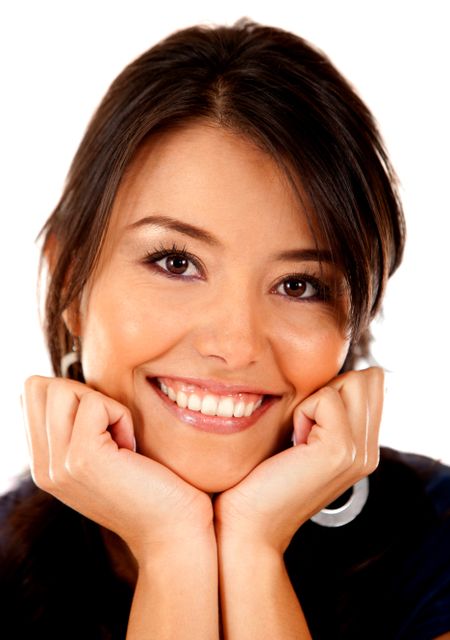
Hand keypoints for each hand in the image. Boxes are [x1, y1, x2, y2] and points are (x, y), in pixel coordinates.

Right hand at [22, 376, 213, 562]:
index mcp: (44, 465)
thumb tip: (64, 385)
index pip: (32, 395)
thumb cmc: (151, 486)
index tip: (102, 426)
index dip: (72, 394)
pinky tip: (132, 449)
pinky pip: (96, 403)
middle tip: (112, 429)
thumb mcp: (103, 456)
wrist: (174, 532)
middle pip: (40, 387)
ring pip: (63, 389)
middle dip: (83, 393)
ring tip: (122, 441)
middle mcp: (43, 468)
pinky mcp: (83, 458)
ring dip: (103, 404)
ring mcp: (59, 465)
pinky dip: (120, 415)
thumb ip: (76, 428)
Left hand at [214, 367, 383, 552]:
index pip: (371, 384)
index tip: (309, 422)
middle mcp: (369, 451)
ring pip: (351, 383)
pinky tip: (294, 443)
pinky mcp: (340, 450)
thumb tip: (331, 376)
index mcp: (364, 448)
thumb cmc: (263, 477)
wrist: (249, 523)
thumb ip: (326, 412)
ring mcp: (359, 452)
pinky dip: (303, 411)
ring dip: (315, 400)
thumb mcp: (303, 439)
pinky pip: (326, 398)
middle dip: (328, 390)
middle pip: (365, 379)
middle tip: (303, 430)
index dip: (336, 387)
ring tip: (299, 437)